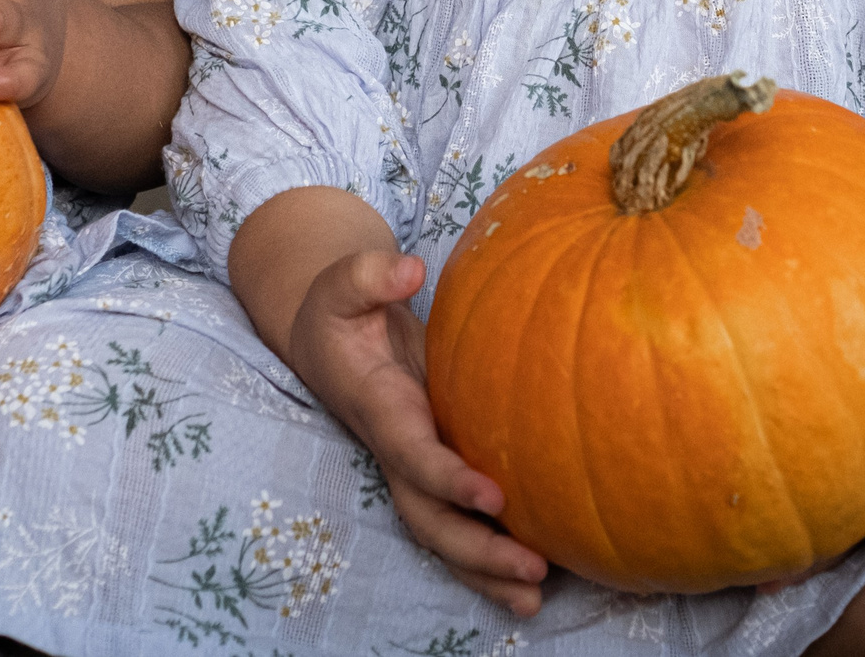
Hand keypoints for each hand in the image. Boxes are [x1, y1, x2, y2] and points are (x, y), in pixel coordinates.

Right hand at [288, 250, 549, 617]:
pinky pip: (460, 521)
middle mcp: (397, 451)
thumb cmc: (340, 310)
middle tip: (532, 569)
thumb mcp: (343, 283)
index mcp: (381, 411)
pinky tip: (539, 579)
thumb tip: (408, 268)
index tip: (494, 495)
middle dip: (476, 550)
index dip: (449, 480)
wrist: (325, 339)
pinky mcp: (436, 470)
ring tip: (535, 596)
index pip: (413, 455)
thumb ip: (369, 274)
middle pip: (429, 518)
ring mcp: (415, 468)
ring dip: (485, 571)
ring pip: (443, 534)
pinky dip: (490, 557)